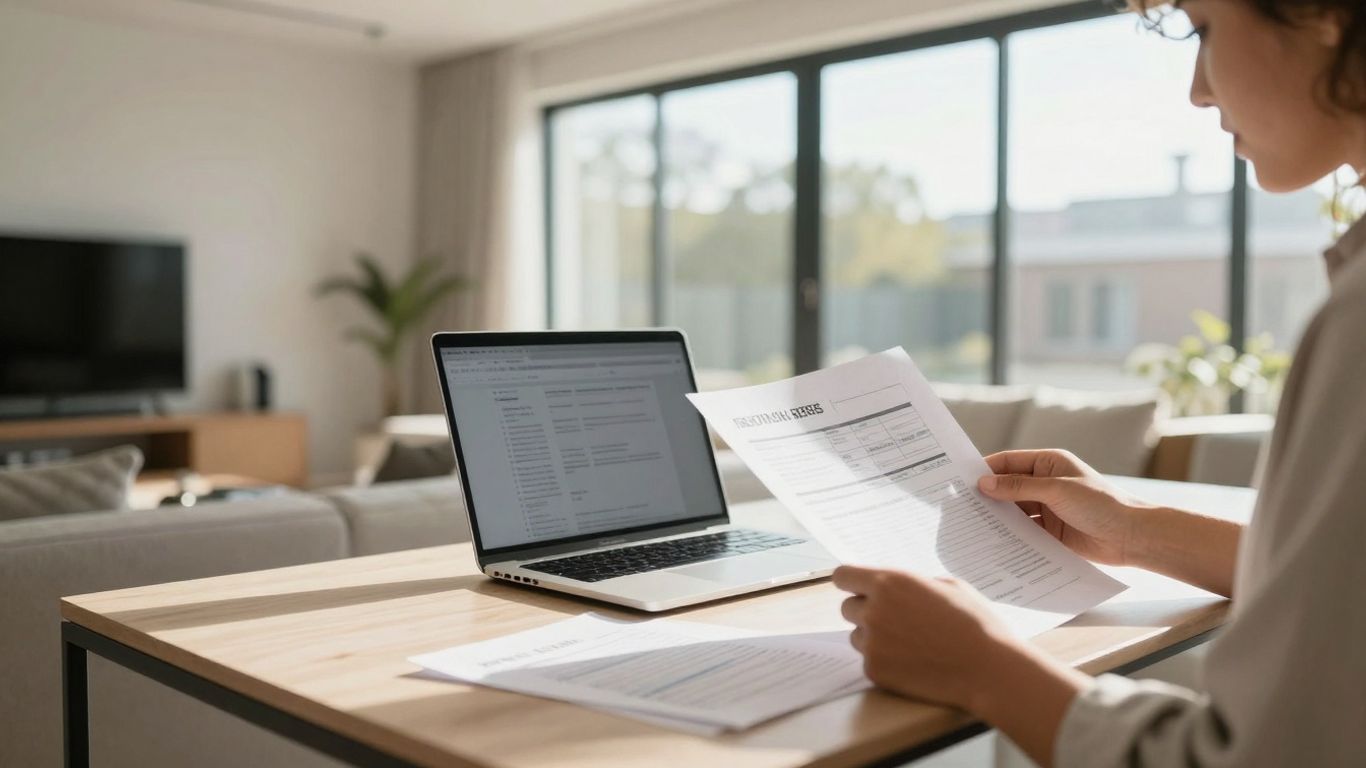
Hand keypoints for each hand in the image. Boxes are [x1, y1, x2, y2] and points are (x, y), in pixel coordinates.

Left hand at [833, 565, 1017, 711]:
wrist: (989, 668)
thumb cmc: (975, 623)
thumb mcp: (948, 585)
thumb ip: (913, 583)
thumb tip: (897, 586)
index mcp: (889, 583)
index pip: (842, 575)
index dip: (850, 583)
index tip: (857, 589)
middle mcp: (874, 610)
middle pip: (846, 608)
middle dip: (865, 611)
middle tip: (893, 621)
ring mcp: (872, 643)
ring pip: (857, 636)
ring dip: (873, 638)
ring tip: (909, 644)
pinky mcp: (875, 670)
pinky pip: (869, 661)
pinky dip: (885, 662)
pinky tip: (913, 663)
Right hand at [977, 449, 1148, 566]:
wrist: (1131, 537)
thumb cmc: (1101, 504)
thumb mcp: (1056, 490)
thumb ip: (1019, 487)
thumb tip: (984, 484)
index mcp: (1049, 463)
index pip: (1009, 462)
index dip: (986, 469)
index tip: (960, 480)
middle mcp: (1045, 483)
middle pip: (1008, 487)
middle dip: (987, 495)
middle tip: (959, 505)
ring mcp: (1047, 508)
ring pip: (1014, 510)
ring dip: (997, 517)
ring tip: (970, 525)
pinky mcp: (1050, 532)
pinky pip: (1023, 531)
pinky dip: (1009, 535)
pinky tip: (992, 541)